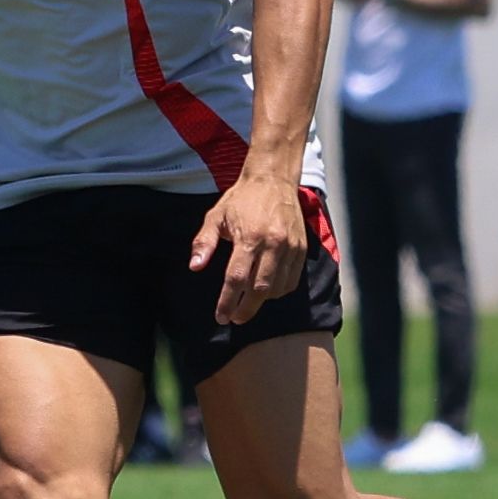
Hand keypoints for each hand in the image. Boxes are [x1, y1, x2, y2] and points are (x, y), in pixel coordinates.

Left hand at [189, 172, 307, 325]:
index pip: (236, 278)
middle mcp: (273, 244)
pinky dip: (279, 291)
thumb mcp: (216, 216)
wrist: (274, 180)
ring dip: (261, 301)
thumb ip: (204, 242)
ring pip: (277, 288)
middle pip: (260, 289)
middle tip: (234, 318)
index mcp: (249, 237)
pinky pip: (292, 281)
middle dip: (245, 309)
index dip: (227, 301)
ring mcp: (290, 247)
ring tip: (247, 303)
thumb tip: (195, 267)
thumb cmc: (241, 199)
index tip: (220, 316)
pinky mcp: (301, 249)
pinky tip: (266, 291)